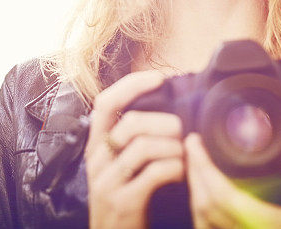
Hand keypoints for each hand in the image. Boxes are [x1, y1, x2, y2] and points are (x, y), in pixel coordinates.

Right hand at [85, 70, 185, 228]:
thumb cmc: (124, 200)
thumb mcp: (119, 167)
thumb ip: (131, 142)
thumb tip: (164, 111)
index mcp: (96, 146)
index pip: (105, 103)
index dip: (131, 85)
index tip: (158, 78)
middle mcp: (97, 161)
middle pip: (131, 123)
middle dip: (165, 123)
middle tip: (181, 133)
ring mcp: (108, 182)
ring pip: (144, 146)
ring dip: (174, 148)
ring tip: (183, 156)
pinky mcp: (123, 202)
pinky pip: (155, 173)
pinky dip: (175, 168)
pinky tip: (180, 174)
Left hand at [184, 113, 280, 228]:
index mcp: (265, 223)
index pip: (220, 194)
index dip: (201, 166)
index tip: (195, 141)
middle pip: (203, 205)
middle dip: (193, 173)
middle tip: (192, 146)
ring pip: (201, 220)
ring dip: (194, 192)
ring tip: (195, 166)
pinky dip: (200, 211)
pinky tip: (202, 194)